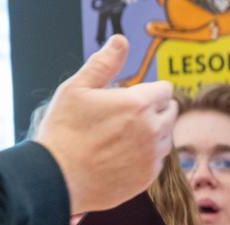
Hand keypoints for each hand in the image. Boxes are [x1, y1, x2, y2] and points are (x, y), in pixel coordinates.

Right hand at [36, 35, 177, 214]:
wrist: (58, 178)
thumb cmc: (64, 130)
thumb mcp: (77, 88)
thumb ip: (104, 63)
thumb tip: (121, 41)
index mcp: (139, 103)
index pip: (165, 90)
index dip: (151, 90)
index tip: (136, 94)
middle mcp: (152, 129)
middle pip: (171, 112)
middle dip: (155, 109)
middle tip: (129, 114)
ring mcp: (152, 156)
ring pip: (166, 137)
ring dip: (153, 132)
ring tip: (124, 135)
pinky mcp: (148, 177)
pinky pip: (157, 160)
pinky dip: (147, 155)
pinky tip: (123, 154)